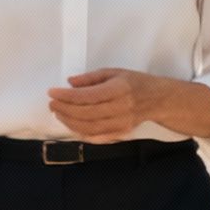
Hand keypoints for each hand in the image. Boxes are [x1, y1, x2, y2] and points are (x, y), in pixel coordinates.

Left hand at [47, 67, 166, 142]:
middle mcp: (120, 108)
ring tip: (58, 114)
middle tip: (52, 104)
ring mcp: (121, 124)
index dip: (66, 96)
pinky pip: (96, 137)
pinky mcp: (121, 133)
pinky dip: (80, 132)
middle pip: (86, 113)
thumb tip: (69, 82)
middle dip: (64, 109)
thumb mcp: (114, 72)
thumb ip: (91, 78)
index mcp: (118, 89)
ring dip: (69, 122)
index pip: (87, 96)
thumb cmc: (135, 82)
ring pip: (89, 128)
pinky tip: (71, 124)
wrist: (158, 99)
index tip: (52, 92)